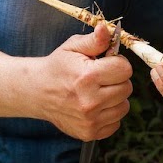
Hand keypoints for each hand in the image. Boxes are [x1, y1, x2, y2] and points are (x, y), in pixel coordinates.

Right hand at [39, 24, 132, 139]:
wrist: (35, 92)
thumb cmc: (58, 67)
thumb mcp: (73, 47)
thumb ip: (95, 40)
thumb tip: (107, 29)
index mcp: (87, 77)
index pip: (125, 69)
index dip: (117, 63)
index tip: (105, 64)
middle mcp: (89, 101)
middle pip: (127, 88)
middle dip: (117, 80)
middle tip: (100, 78)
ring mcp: (90, 120)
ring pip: (124, 106)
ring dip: (115, 98)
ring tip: (97, 92)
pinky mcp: (89, 133)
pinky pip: (116, 122)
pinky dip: (109, 114)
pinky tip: (94, 106)